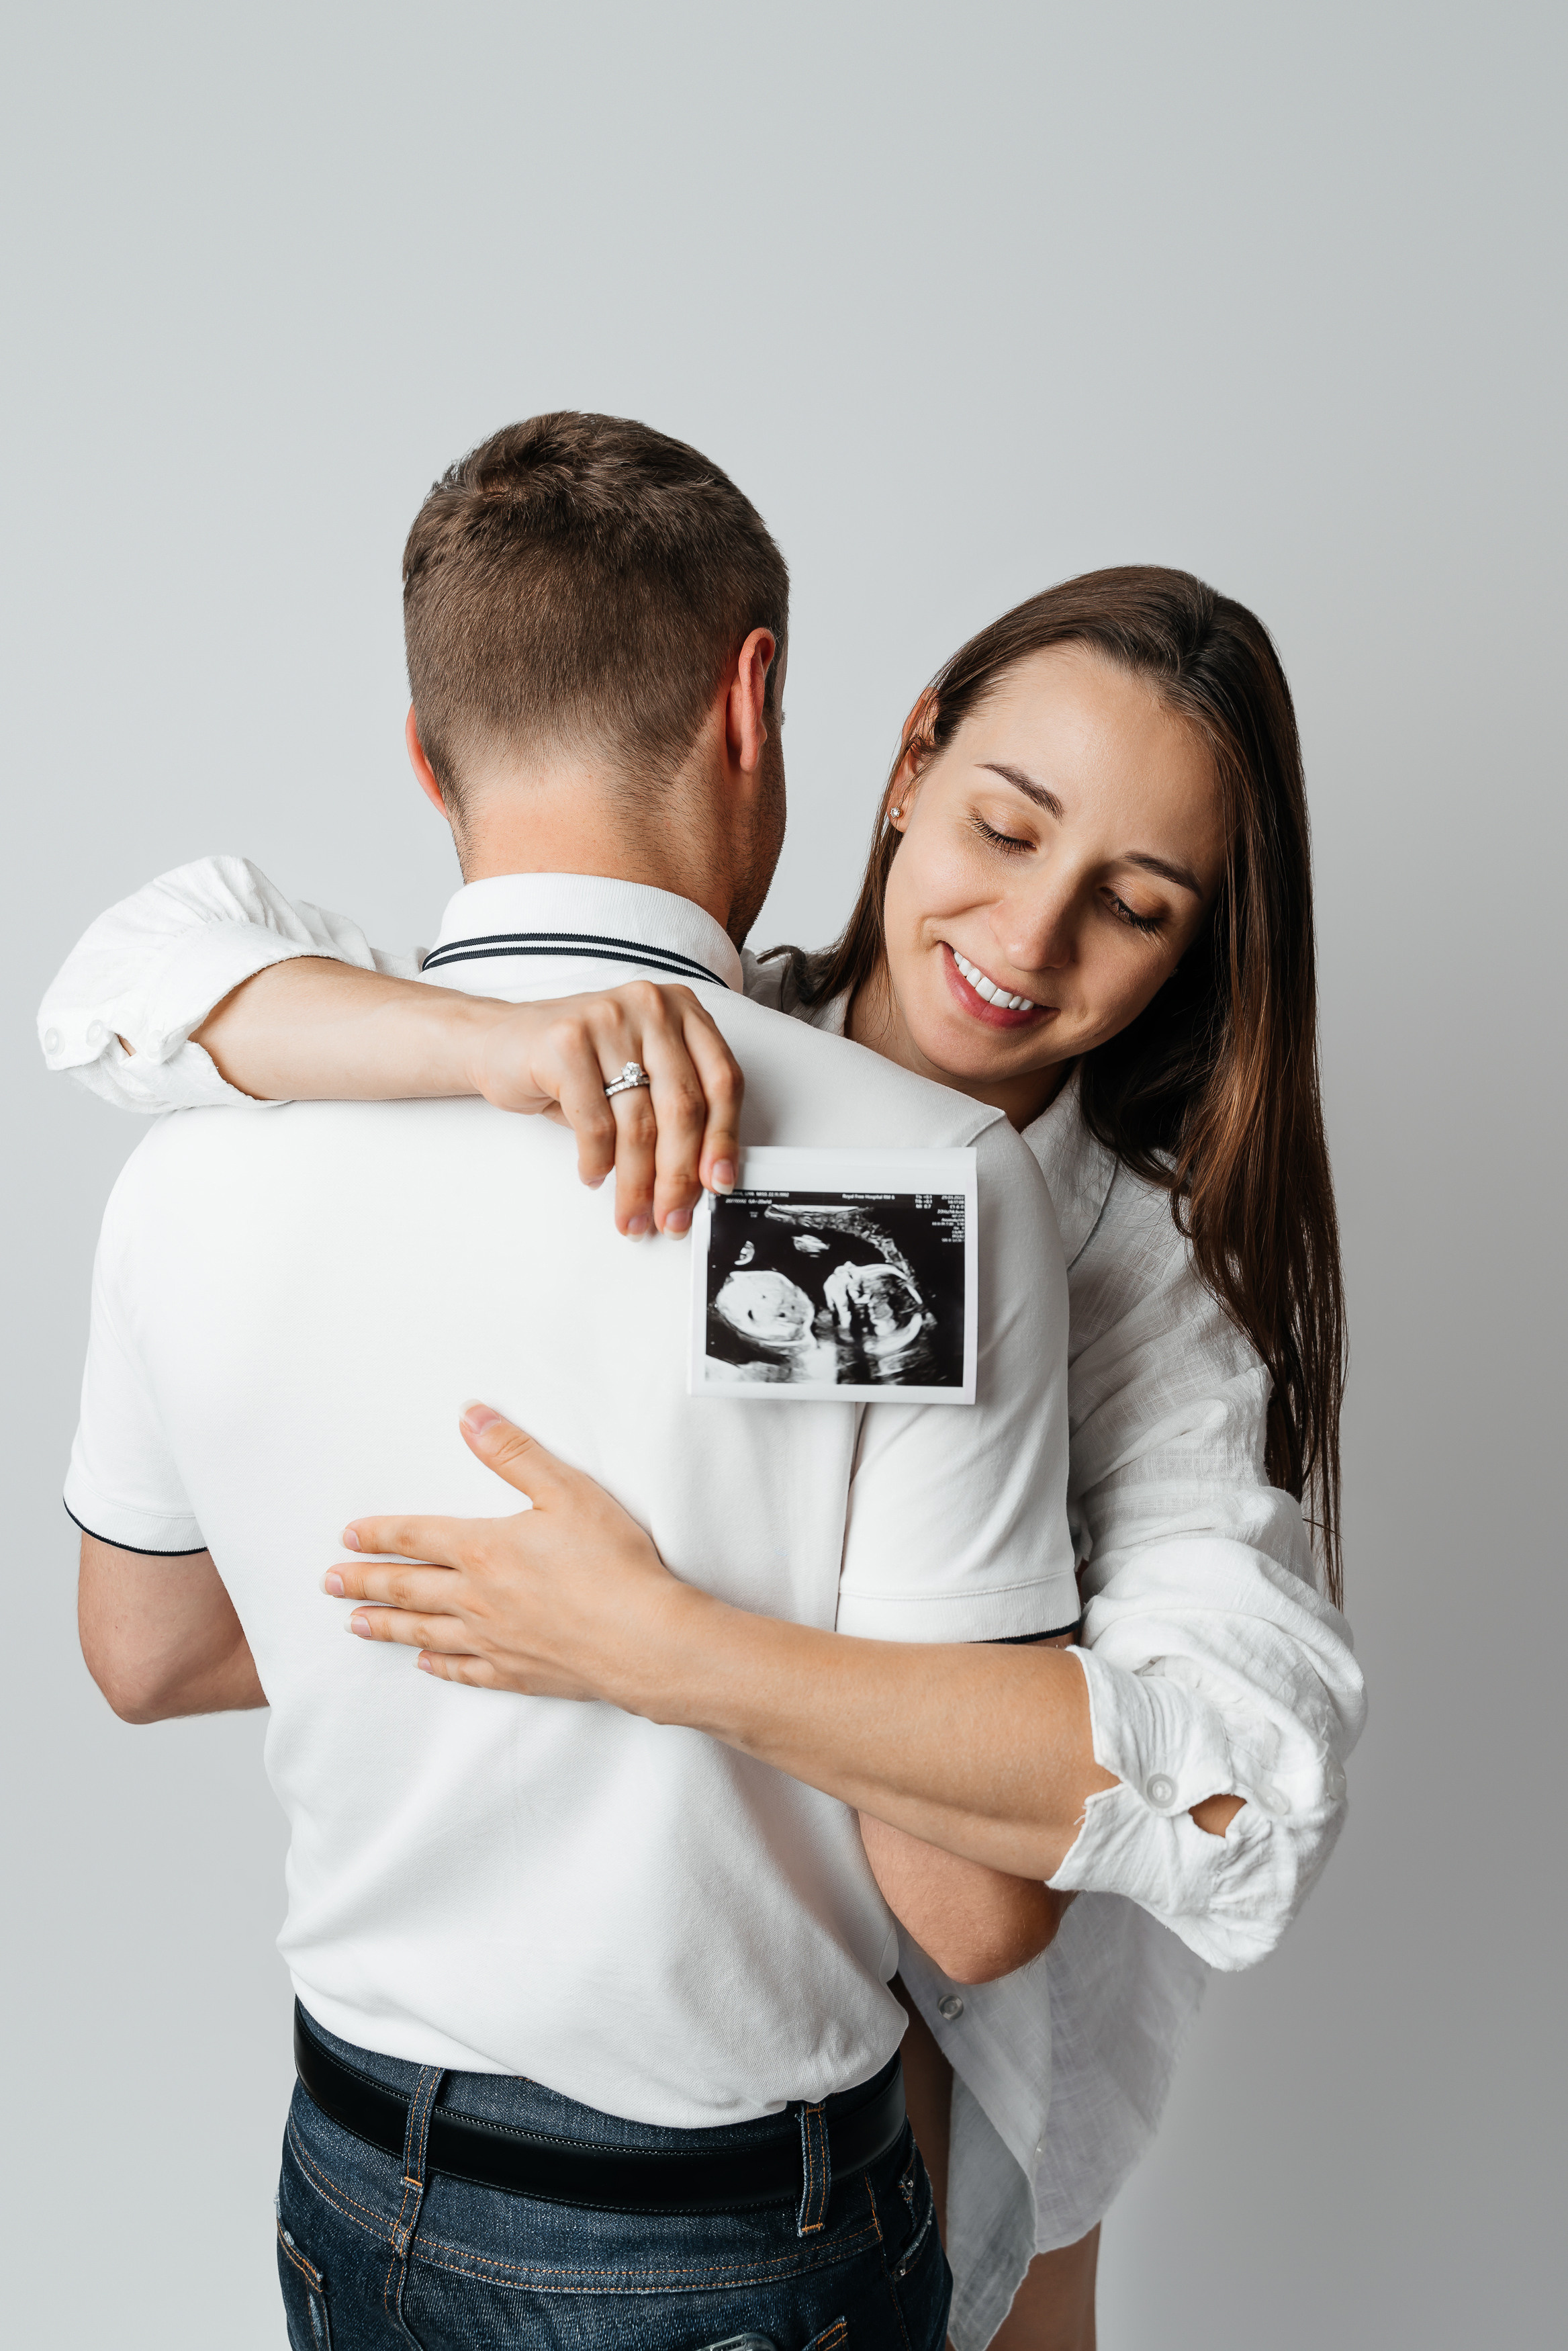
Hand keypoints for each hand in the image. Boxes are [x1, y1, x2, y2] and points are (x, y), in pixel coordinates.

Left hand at [327, 1404, 693, 1698]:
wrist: (640, 1638)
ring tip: (355, 1626)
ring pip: (425, 1633)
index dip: (379, 1535)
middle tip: (329, 1584)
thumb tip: (470, 1415)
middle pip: (407, 1588)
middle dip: (365, 1582)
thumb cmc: (611, 1563)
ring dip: (387, 1626)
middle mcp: (477, 1598)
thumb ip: (513, 1452)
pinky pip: (464, 1670)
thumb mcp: (566, 1490)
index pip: (416, 1537)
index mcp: (484, 1549)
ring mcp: (493, 1640)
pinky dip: (439, 1667)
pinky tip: (425, 1665)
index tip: (347, 1538)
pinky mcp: (516, 1673)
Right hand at [464, 981, 741, 1236]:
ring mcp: (608, 1019)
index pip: (723, 1081)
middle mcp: (651, 1006)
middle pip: (683, 1107)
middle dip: (679, 1176)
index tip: (719, 1183)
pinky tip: (593, 1175)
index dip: (724, 1139)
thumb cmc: (574, 1063)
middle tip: (672, 1217)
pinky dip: (597, 1162)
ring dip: (637, 1183)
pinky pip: (595, 1123)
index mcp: (682, 1010)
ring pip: (639, 1123)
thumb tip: (703, 1177)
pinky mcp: (566, 1043)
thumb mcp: (637, 1073)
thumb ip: (673, 1108)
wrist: (496, 1042)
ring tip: (632, 1214)